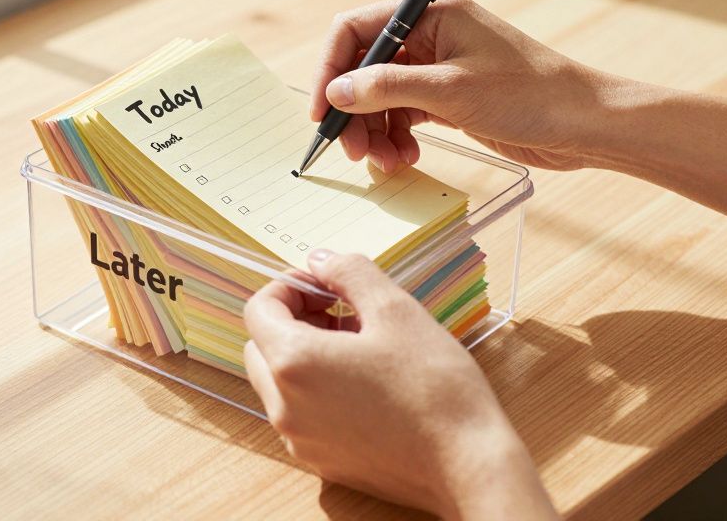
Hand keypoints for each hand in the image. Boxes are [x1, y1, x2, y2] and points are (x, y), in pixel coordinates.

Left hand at [243, 250, 555, 519]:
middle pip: (261, 347)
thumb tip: (321, 260)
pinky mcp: (323, 462)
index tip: (326, 285)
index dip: (289, 286)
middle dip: (294, 320)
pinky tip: (368, 384)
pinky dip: (319, 390)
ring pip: (280, 383)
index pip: (258, 310)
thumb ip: (350, 273)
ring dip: (306, 355)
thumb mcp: (396, 310)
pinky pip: (303, 414)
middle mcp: (285, 407)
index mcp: (293, 363)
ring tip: (362, 346)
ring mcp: (301, 440)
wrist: (468, 465)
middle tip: (343, 312)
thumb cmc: (435, 388)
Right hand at [312, 0, 617, 171]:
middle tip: (354, 152)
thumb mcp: (452, 91)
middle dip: (354, 110)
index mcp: (433, 12)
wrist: (585, 124)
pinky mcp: (450, 97)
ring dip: (376, 131)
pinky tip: (405, 158)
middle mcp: (432, 34)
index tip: (322, 111)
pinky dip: (397, 136)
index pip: (357, 29)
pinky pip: (404, 113)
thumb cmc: (530, 96)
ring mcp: (440, 67)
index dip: (331, 69)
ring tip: (387, 163)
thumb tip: (338, 92)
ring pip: (382, 96)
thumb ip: (388, 87)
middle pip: (365, 67)